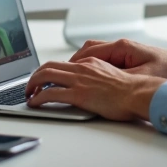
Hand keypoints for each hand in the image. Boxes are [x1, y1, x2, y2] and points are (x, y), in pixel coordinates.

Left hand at [24, 58, 165, 120]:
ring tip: (28, 95)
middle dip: (34, 76)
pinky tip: (34, 103)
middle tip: (29, 87)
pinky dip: (38, 98)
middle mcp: (82, 68)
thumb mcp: (110, 77)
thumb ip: (96, 78)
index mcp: (90, 63)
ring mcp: (79, 80)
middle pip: (48, 66)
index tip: (42, 79)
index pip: (61, 63)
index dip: (47, 70)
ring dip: (32, 85)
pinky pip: (50, 94)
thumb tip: (88, 86)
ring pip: (45, 76)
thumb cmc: (129, 90)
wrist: (138, 93)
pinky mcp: (78, 95)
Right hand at [68, 39, 166, 81]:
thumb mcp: (142, 78)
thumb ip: (120, 79)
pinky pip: (103, 59)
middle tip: (59, 77)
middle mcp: (120, 46)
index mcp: (122, 47)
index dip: (73, 64)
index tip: (60, 73)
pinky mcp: (127, 58)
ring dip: (81, 64)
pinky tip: (88, 79)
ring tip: (70, 78)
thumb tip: (100, 85)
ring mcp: (123, 51)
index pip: (89, 52)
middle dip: (72, 64)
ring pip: (93, 54)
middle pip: (87, 50)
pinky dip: (92, 67)